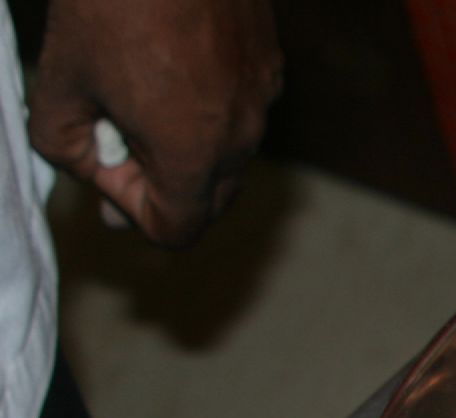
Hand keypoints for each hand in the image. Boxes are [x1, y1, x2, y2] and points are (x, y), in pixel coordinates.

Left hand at [26, 0, 281, 247]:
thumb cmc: (111, 1)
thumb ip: (64, 142)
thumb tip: (86, 162)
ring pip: (226, 154)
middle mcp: (240, 136)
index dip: (130, 211)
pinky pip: (239, 110)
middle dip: (161, 186)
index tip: (99, 165)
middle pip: (208, 200)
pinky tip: (170, 65)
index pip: (175, 229)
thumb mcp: (59, 77)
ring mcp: (261, 98)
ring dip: (185, 145)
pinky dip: (206, 108)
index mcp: (191, 152)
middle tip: (113, 152)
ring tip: (138, 96)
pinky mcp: (268, 63)